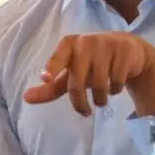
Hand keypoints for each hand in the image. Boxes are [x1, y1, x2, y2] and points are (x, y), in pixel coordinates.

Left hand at [23, 33, 154, 116]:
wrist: (129, 51)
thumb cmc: (92, 63)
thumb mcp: (71, 74)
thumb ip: (50, 87)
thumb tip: (26, 98)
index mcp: (70, 44)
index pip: (59, 56)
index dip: (52, 66)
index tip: (46, 78)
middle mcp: (87, 42)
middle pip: (78, 81)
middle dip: (80, 102)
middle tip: (85, 112)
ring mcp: (107, 45)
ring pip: (100, 84)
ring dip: (101, 99)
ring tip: (102, 100)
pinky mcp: (124, 51)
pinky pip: (117, 81)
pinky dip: (116, 90)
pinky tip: (116, 86)